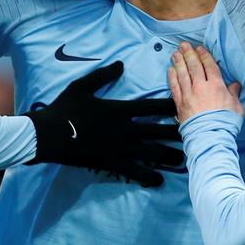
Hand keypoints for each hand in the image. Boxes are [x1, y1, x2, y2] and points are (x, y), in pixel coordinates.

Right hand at [25, 61, 184, 186]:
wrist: (49, 135)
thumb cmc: (65, 108)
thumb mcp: (83, 86)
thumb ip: (103, 75)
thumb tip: (121, 64)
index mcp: (119, 109)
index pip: (150, 106)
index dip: (168, 105)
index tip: (184, 105)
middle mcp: (124, 129)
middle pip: (157, 129)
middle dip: (177, 131)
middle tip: (196, 132)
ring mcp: (119, 147)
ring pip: (150, 151)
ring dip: (169, 154)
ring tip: (184, 157)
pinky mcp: (111, 162)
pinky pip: (134, 170)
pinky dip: (148, 175)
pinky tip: (160, 180)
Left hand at [168, 42, 244, 125]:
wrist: (210, 137)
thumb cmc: (225, 123)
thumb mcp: (237, 107)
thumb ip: (234, 94)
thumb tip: (235, 85)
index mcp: (216, 86)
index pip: (209, 66)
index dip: (204, 55)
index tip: (200, 48)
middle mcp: (201, 87)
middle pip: (194, 66)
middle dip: (189, 53)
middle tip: (184, 45)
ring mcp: (189, 94)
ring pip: (182, 73)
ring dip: (179, 62)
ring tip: (176, 53)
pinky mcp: (180, 103)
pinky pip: (174, 86)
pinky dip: (172, 77)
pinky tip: (170, 70)